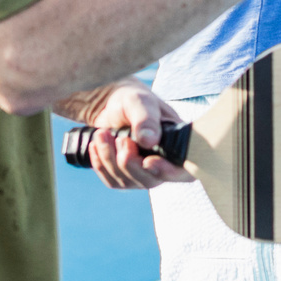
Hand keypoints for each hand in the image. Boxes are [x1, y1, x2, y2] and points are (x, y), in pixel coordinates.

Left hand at [61, 82, 191, 189]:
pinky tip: (96, 146)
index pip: (184, 171)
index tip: (148, 161)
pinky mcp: (124, 175)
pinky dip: (100, 164)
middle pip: (150, 180)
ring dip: (109, 159)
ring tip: (101, 133)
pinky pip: (112, 180)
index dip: (168, 171)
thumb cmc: (132, 99)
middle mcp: (164, 162)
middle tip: (120, 138)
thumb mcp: (140, 102)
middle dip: (129, 162)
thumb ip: (146, 119)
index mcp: (177, 143)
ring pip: (127, 181)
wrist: (110, 104)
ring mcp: (144, 172)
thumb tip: (151, 142)